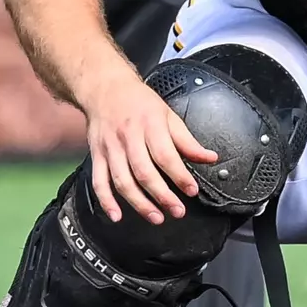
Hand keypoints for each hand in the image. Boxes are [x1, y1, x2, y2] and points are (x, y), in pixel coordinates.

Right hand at [81, 69, 218, 224]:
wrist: (105, 89)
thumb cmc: (140, 103)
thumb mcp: (169, 115)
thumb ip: (188, 141)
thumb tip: (210, 158)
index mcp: (150, 126)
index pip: (166, 155)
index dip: (179, 175)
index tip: (191, 190)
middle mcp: (129, 138)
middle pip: (144, 172)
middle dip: (162, 195)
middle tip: (177, 211)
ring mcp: (110, 148)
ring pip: (122, 180)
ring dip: (138, 203)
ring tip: (156, 217)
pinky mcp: (96, 155)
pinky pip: (99, 181)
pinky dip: (106, 201)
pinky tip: (116, 216)